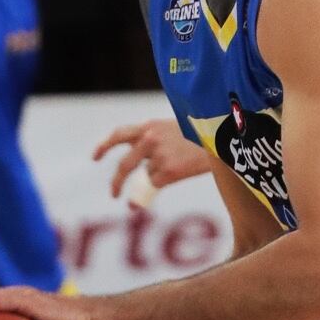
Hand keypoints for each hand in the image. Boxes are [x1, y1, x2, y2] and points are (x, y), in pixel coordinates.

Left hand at [94, 118, 212, 199]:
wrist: (225, 138)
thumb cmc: (203, 135)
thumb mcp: (175, 129)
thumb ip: (155, 141)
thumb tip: (144, 168)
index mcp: (150, 126)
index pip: (118, 135)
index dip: (104, 146)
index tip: (94, 158)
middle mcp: (150, 139)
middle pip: (124, 165)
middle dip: (116, 182)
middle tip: (113, 193)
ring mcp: (159, 156)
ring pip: (146, 177)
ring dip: (149, 184)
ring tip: (152, 188)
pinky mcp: (169, 171)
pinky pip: (156, 185)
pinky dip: (159, 188)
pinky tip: (171, 181)